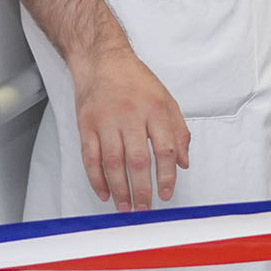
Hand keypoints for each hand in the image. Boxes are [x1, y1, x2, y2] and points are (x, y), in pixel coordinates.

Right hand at [72, 46, 191, 211]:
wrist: (102, 62)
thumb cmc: (137, 82)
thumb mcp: (167, 100)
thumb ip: (179, 132)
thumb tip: (184, 163)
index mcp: (156, 110)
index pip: (166, 149)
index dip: (167, 175)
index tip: (167, 193)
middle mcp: (132, 116)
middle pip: (138, 160)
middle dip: (143, 188)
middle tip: (146, 208)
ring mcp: (106, 121)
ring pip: (113, 162)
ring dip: (120, 189)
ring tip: (126, 207)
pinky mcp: (86, 126)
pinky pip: (91, 157)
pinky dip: (97, 178)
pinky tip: (105, 192)